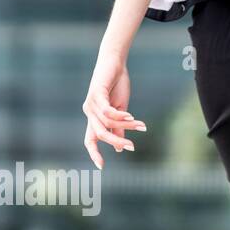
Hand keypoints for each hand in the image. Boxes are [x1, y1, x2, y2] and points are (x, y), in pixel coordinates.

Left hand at [82, 52, 145, 167]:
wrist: (114, 63)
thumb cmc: (117, 85)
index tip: (102, 167)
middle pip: (100, 135)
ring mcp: (90, 103)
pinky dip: (120, 116)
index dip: (94, 153)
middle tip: (133, 147)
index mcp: (94, 118)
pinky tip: (131, 116)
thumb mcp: (121, 111)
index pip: (90, 139)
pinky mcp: (96, 94)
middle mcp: (89, 112)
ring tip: (140, 125)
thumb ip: (119, 128)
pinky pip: (108, 111)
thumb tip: (120, 149)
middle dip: (117, 141)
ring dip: (125, 126)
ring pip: (107, 123)